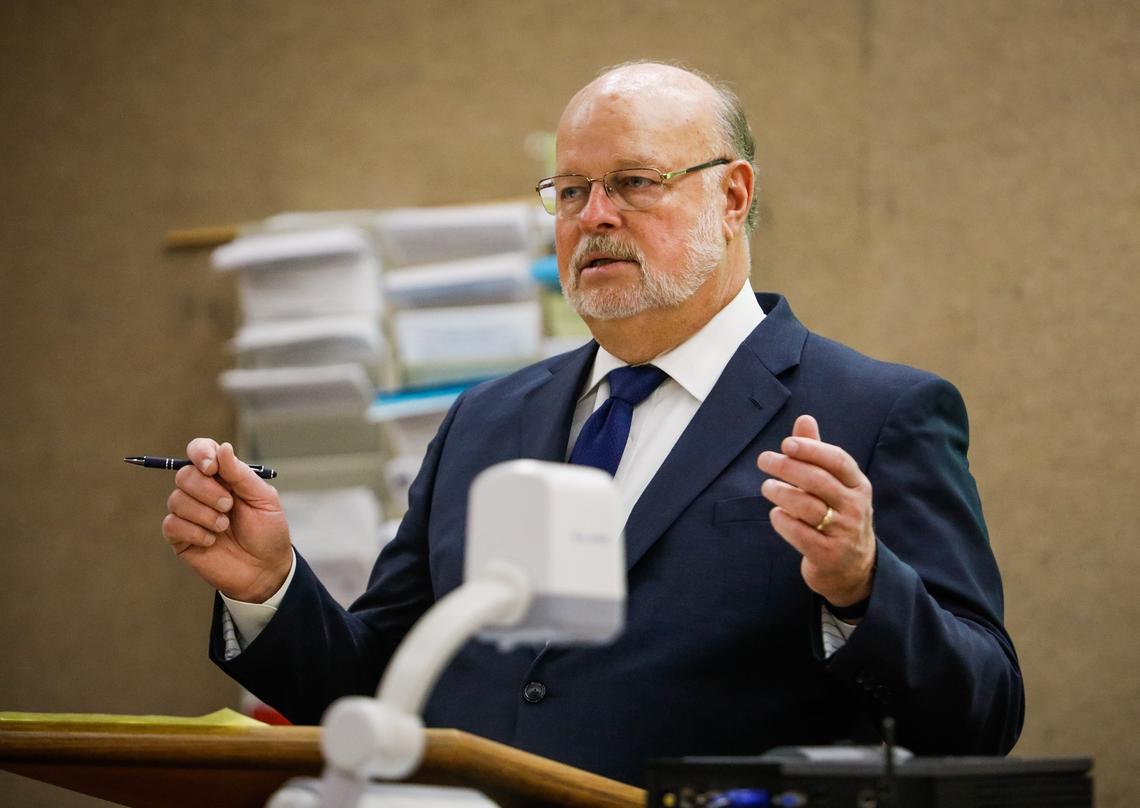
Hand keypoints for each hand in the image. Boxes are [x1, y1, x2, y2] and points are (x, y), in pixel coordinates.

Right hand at [161, 438, 291, 602]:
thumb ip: (241, 474)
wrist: (265, 570)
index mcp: (223, 476)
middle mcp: (202, 491)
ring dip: (203, 514)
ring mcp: (189, 514)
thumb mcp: (263, 500)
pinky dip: (194, 532)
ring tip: (223, 527)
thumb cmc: (268, 532)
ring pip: (176, 499)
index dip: (200, 453)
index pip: (200, 450)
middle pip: (184, 474)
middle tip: (228, 506)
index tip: (210, 467)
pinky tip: (211, 541)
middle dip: (207, 491)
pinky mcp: (180, 537)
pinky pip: (171, 525)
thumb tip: (222, 447)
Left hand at [757, 415, 875, 608]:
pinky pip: (800, 533)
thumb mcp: (835, 486)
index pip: (838, 460)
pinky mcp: (828, 554)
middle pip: (819, 480)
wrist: (853, 570)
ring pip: (807, 506)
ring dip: (781, 493)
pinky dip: (783, 521)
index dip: (812, 449)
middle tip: (764, 460)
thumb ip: (817, 454)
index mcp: (858, 485)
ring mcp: (843, 532)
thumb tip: (804, 418)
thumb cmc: (838, 517)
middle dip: (788, 467)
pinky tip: (776, 514)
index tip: (787, 443)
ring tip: (767, 487)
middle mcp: (855, 507)